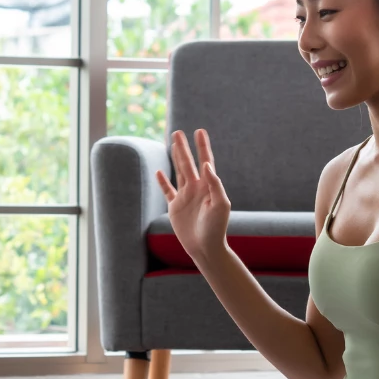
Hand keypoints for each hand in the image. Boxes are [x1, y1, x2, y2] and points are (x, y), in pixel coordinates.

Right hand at [157, 129, 230, 265]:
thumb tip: (206, 165)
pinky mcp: (175, 207)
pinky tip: (158, 172)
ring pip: (178, 172)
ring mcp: (185, 197)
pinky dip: (162, 182)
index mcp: (208, 186)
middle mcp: (196, 188)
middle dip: (183, 148)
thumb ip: (215, 184)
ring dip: (175, 158)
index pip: (206, 161)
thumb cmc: (217, 227)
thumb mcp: (220, 205)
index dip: (203, 146)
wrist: (206, 247)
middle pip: (188, 163)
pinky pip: (167, 191)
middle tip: (178, 132)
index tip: (199, 131)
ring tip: (172, 144)